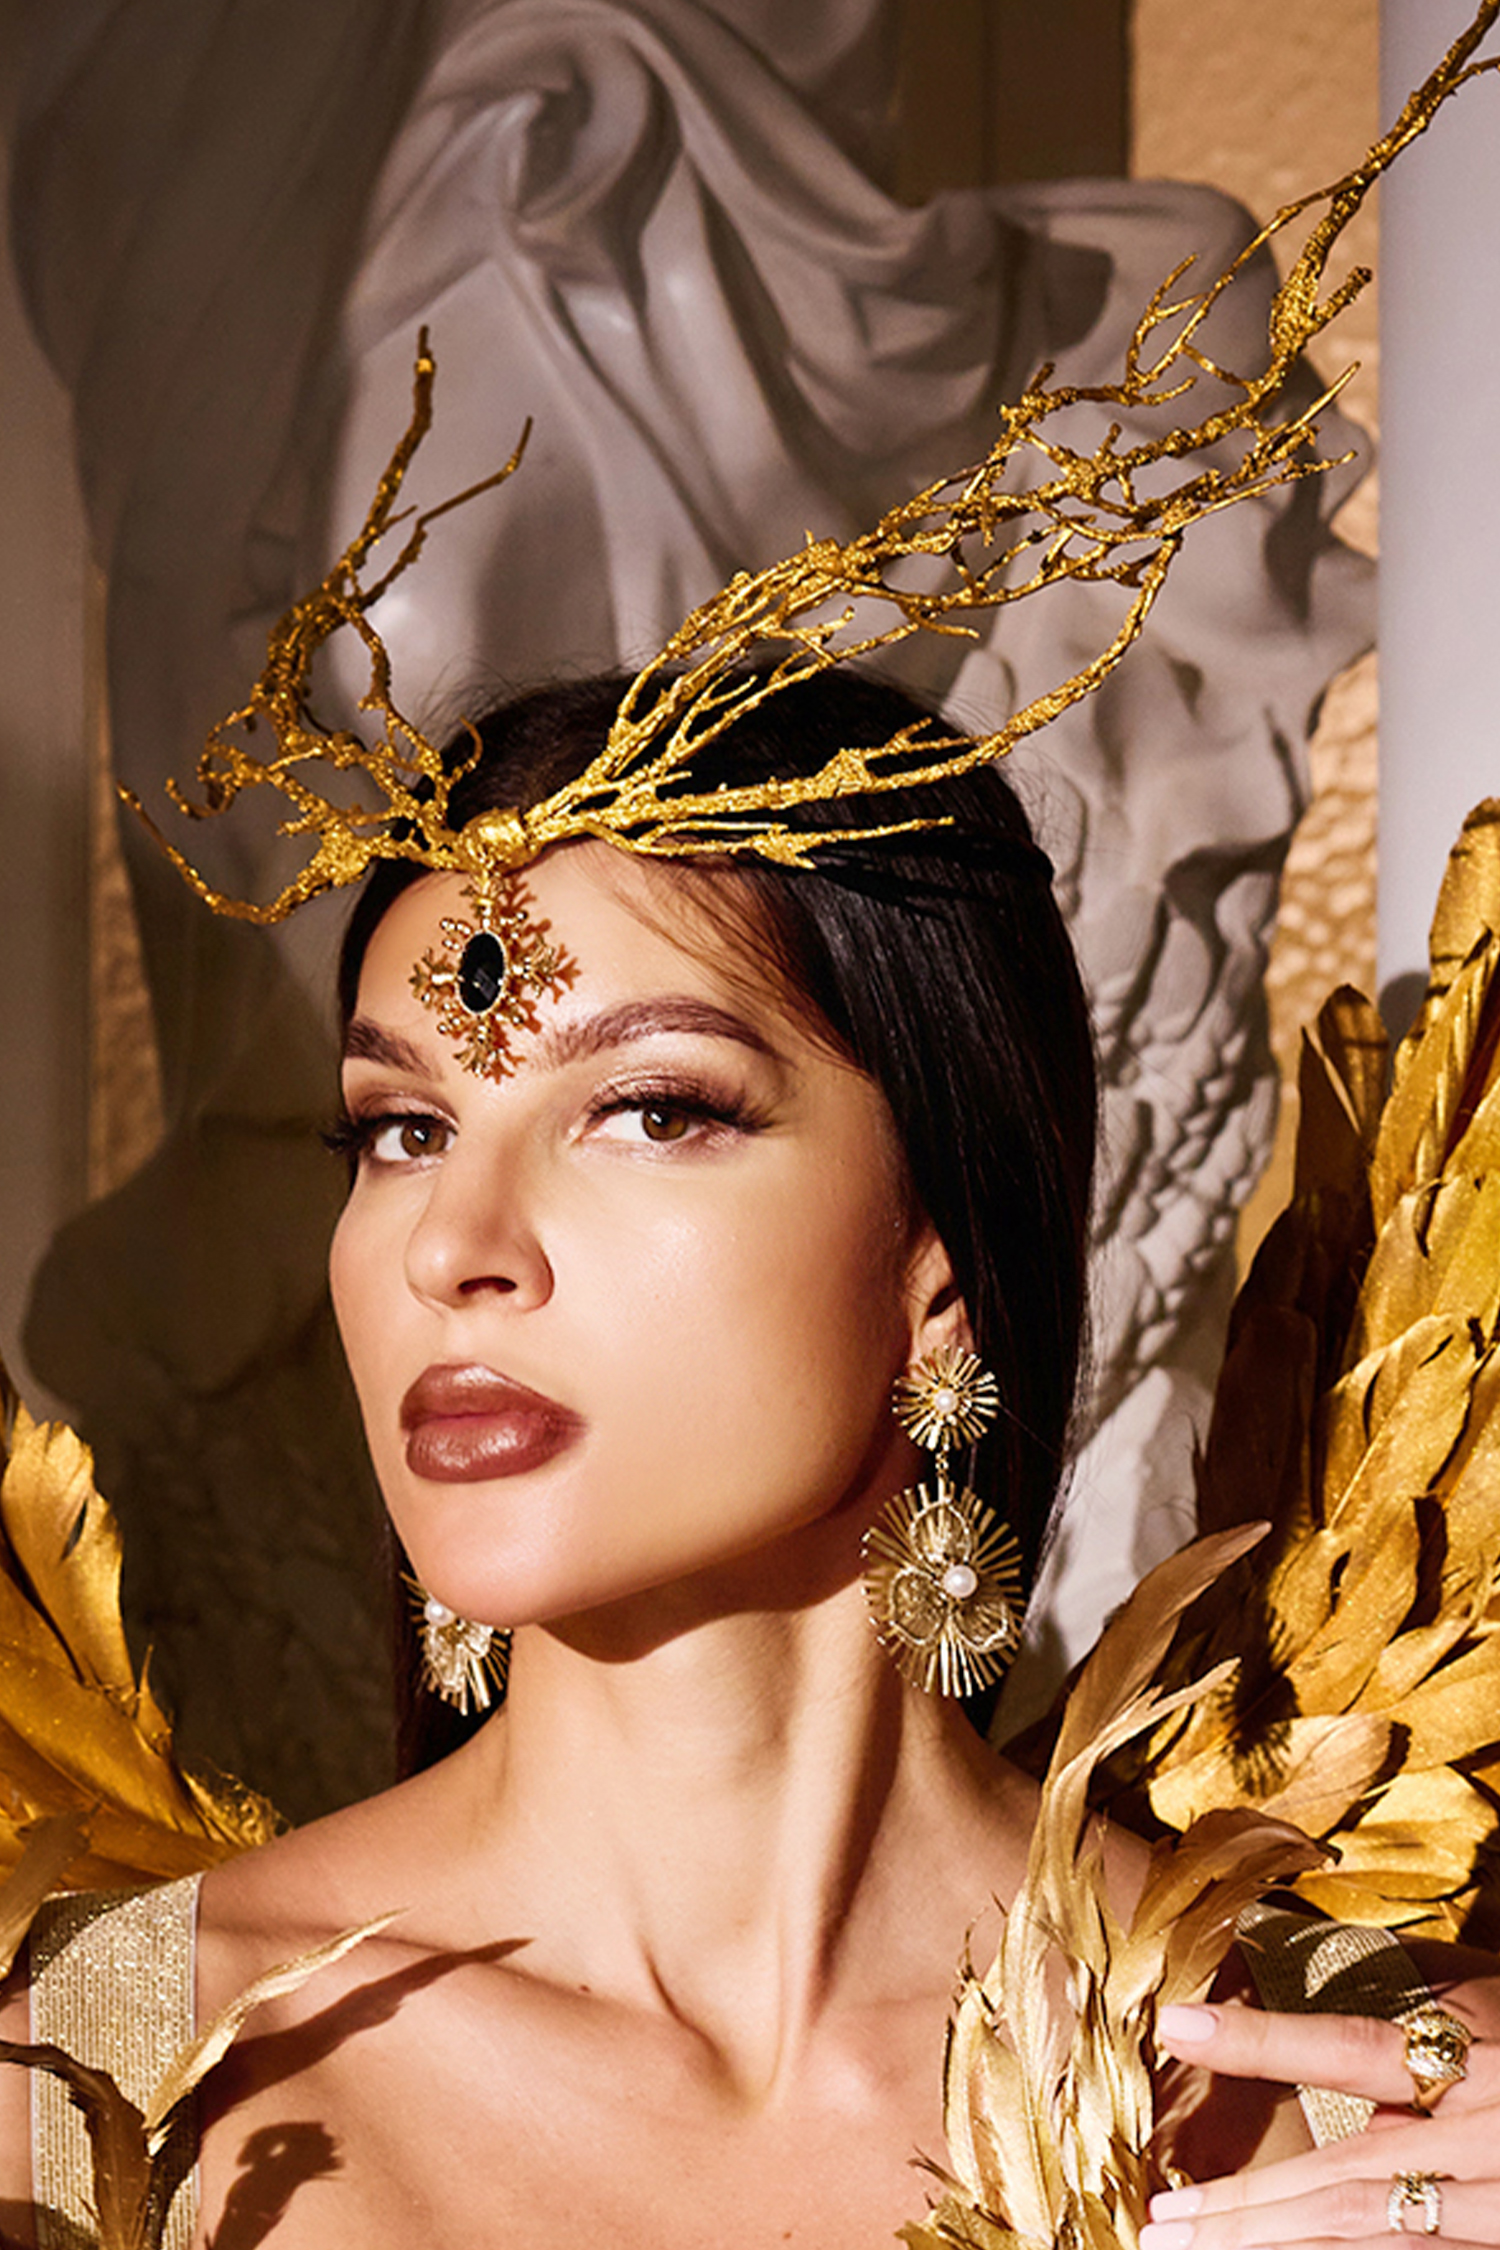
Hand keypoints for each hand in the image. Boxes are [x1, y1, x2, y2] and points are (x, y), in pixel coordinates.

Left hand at [1141, 1994, 1499, 2245]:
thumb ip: (1412, 1991)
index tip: (1177, 2026)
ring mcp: (1499, 2200)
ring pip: (1370, 2234)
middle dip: (1245, 2204)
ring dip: (1271, 2245)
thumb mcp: (1487, 1991)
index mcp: (1480, 2051)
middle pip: (1348, 2175)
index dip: (1264, 2039)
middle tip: (1158, 2218)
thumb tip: (1290, 1954)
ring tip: (1185, 2245)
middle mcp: (1488, 2134)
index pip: (1355, 2044)